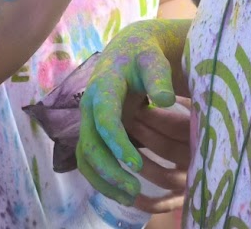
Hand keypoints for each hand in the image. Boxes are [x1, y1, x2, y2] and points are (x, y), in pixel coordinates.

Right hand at [76, 20, 181, 209]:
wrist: (128, 52)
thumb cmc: (145, 57)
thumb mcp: (154, 61)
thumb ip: (159, 78)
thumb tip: (165, 100)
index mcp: (104, 86)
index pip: (104, 118)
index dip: (117, 143)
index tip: (136, 164)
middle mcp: (89, 105)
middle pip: (91, 144)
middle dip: (110, 170)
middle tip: (135, 191)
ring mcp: (88, 120)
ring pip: (86, 157)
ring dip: (103, 180)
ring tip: (130, 198)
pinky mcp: (92, 131)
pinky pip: (89, 160)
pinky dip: (101, 178)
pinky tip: (121, 193)